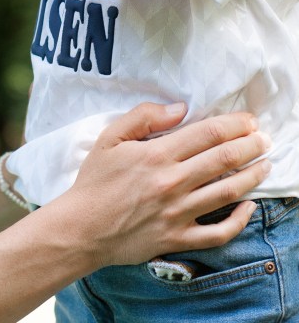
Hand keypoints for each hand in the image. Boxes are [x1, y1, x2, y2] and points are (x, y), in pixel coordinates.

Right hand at [69, 102, 269, 269]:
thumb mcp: (110, 137)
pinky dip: (240, 221)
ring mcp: (178, 213)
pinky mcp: (178, 238)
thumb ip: (144, 117)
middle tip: (264, 138)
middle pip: (223, 159)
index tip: (249, 120)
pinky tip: (250, 207)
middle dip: (250, 146)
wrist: (82, 227)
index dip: (234, 124)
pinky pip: (218, 232)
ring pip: (227, 192)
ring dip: (252, 176)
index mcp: (157, 155)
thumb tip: (179, 108)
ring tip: (265, 164)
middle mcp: (172, 182)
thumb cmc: (95, 180)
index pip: (207, 134)